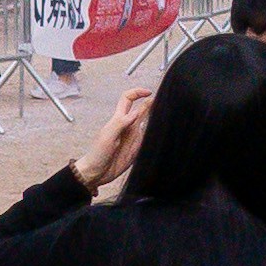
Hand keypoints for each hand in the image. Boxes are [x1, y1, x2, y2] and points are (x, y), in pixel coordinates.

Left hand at [73, 67, 156, 194]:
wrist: (96, 173)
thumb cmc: (97, 154)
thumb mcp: (107, 137)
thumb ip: (120, 124)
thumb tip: (136, 112)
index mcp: (119, 120)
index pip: (128, 99)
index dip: (137, 93)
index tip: (149, 93)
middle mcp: (128, 126)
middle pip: (141, 109)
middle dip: (152, 102)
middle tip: (165, 101)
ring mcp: (134, 137)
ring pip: (148, 122)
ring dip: (156, 117)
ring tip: (168, 114)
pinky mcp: (137, 148)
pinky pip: (148, 137)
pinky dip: (156, 133)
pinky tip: (163, 131)